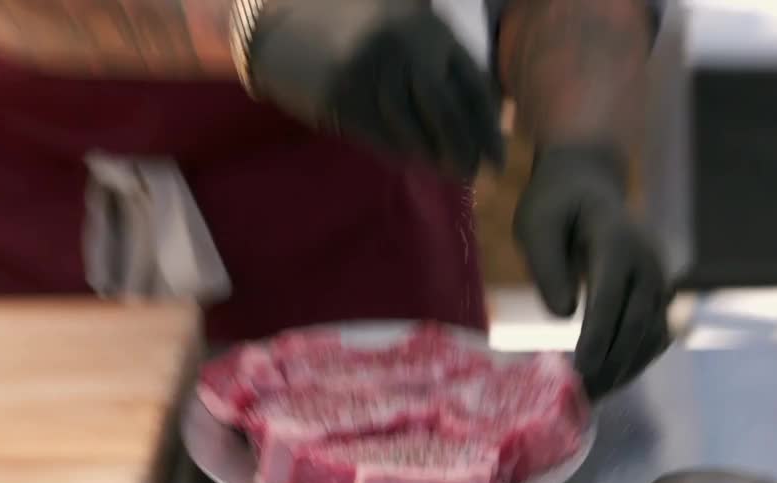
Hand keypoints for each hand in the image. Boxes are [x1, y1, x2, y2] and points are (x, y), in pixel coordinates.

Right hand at [249, 0, 503, 177]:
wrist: (276, 19)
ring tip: (448, 172)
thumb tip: (482, 107)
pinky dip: (401, 153)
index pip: (473, 85)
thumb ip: (436, 47)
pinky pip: (381, 137)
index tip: (499, 153)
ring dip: (434, 158)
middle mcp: (405, 48)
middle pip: (448, 114)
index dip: (489, 126)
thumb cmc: (346, 18)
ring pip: (415, 131)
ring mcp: (373, 73)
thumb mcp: (400, 13)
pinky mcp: (343, 98)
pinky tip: (412, 160)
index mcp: (427, 27)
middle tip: (475, 172)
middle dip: (466, 150)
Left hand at [515, 144, 672, 399]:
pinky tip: (607, 382)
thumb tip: (562, 313)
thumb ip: (546, 264)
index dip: (597, 337)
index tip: (579, 371)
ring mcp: (658, 279)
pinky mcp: (658, 295)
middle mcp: (647, 263)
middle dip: (610, 365)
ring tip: (591, 398)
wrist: (587, 187)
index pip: (610, 297)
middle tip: (580, 399)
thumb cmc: (554, 206)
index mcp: (617, 241)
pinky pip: (654, 336)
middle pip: (635, 324)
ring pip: (651, 337)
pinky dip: (634, 362)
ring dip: (624, 371)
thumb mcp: (536, 224)